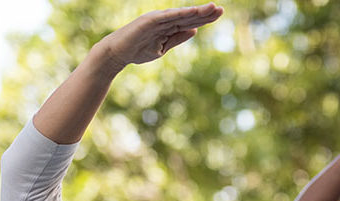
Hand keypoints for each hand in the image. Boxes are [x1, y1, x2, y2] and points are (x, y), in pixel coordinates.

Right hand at [100, 3, 222, 67]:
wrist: (118, 54)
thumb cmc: (138, 50)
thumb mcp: (163, 48)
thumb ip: (177, 38)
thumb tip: (194, 31)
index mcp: (169, 26)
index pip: (190, 21)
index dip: (205, 18)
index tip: (219, 14)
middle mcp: (164, 20)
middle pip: (189, 16)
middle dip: (205, 13)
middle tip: (221, 9)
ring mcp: (157, 19)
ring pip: (181, 15)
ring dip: (196, 11)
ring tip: (211, 8)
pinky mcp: (149, 21)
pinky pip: (167, 17)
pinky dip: (180, 14)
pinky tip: (191, 12)